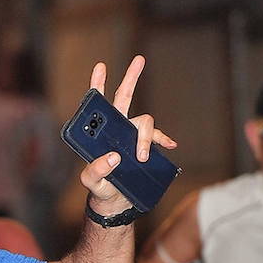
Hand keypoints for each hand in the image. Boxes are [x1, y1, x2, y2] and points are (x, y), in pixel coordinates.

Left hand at [78, 56, 177, 214]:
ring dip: (146, 137)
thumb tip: (113, 155)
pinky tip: (170, 145)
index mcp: (98, 135)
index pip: (96, 107)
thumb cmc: (100, 189)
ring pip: (144, 122)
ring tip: (141, 157)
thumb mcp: (92, 182)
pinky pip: (158, 138)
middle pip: (124, 99)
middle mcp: (115, 131)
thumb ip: (96, 170)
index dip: (97, 86)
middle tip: (139, 59)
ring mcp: (132, 138)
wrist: (116, 203)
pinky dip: (164, 140)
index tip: (100, 66)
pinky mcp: (145, 148)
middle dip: (130, 78)